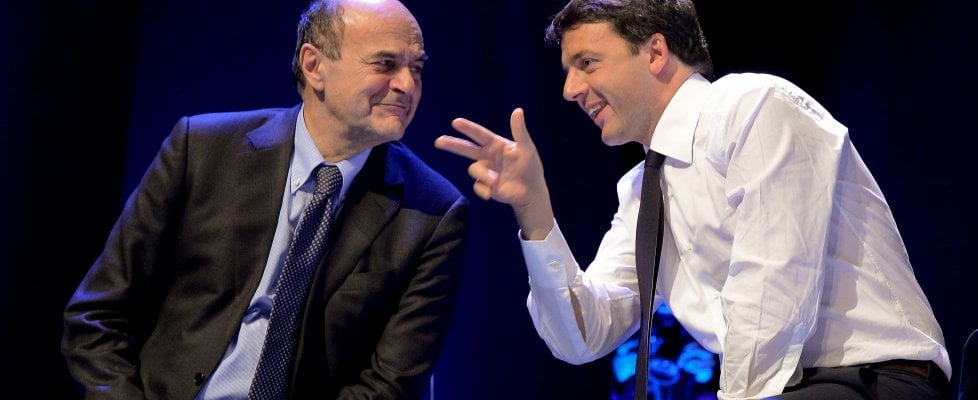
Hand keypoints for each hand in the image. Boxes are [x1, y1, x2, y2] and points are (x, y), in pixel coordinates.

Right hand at [435, 108, 553, 238]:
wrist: (531, 191)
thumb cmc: (531, 167)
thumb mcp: (526, 148)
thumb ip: (520, 131)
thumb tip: (517, 111)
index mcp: (496, 145)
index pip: (479, 134)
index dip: (468, 128)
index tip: (456, 122)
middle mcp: (487, 156)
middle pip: (466, 148)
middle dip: (452, 144)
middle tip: (438, 141)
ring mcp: (485, 171)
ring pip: (474, 170)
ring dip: (484, 175)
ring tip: (496, 180)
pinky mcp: (485, 186)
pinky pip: (478, 186)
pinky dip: (484, 189)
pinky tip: (494, 191)